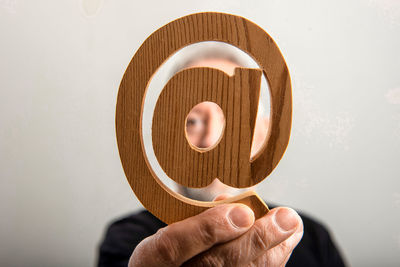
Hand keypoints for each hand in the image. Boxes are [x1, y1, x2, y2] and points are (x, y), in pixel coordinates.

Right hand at [129, 203, 302, 265]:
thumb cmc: (172, 253)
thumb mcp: (169, 232)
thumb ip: (196, 220)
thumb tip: (240, 208)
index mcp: (149, 261)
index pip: (171, 247)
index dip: (207, 229)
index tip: (242, 212)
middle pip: (216, 264)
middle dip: (256, 239)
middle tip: (287, 217)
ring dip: (272, 251)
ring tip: (293, 226)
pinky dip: (271, 263)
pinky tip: (284, 244)